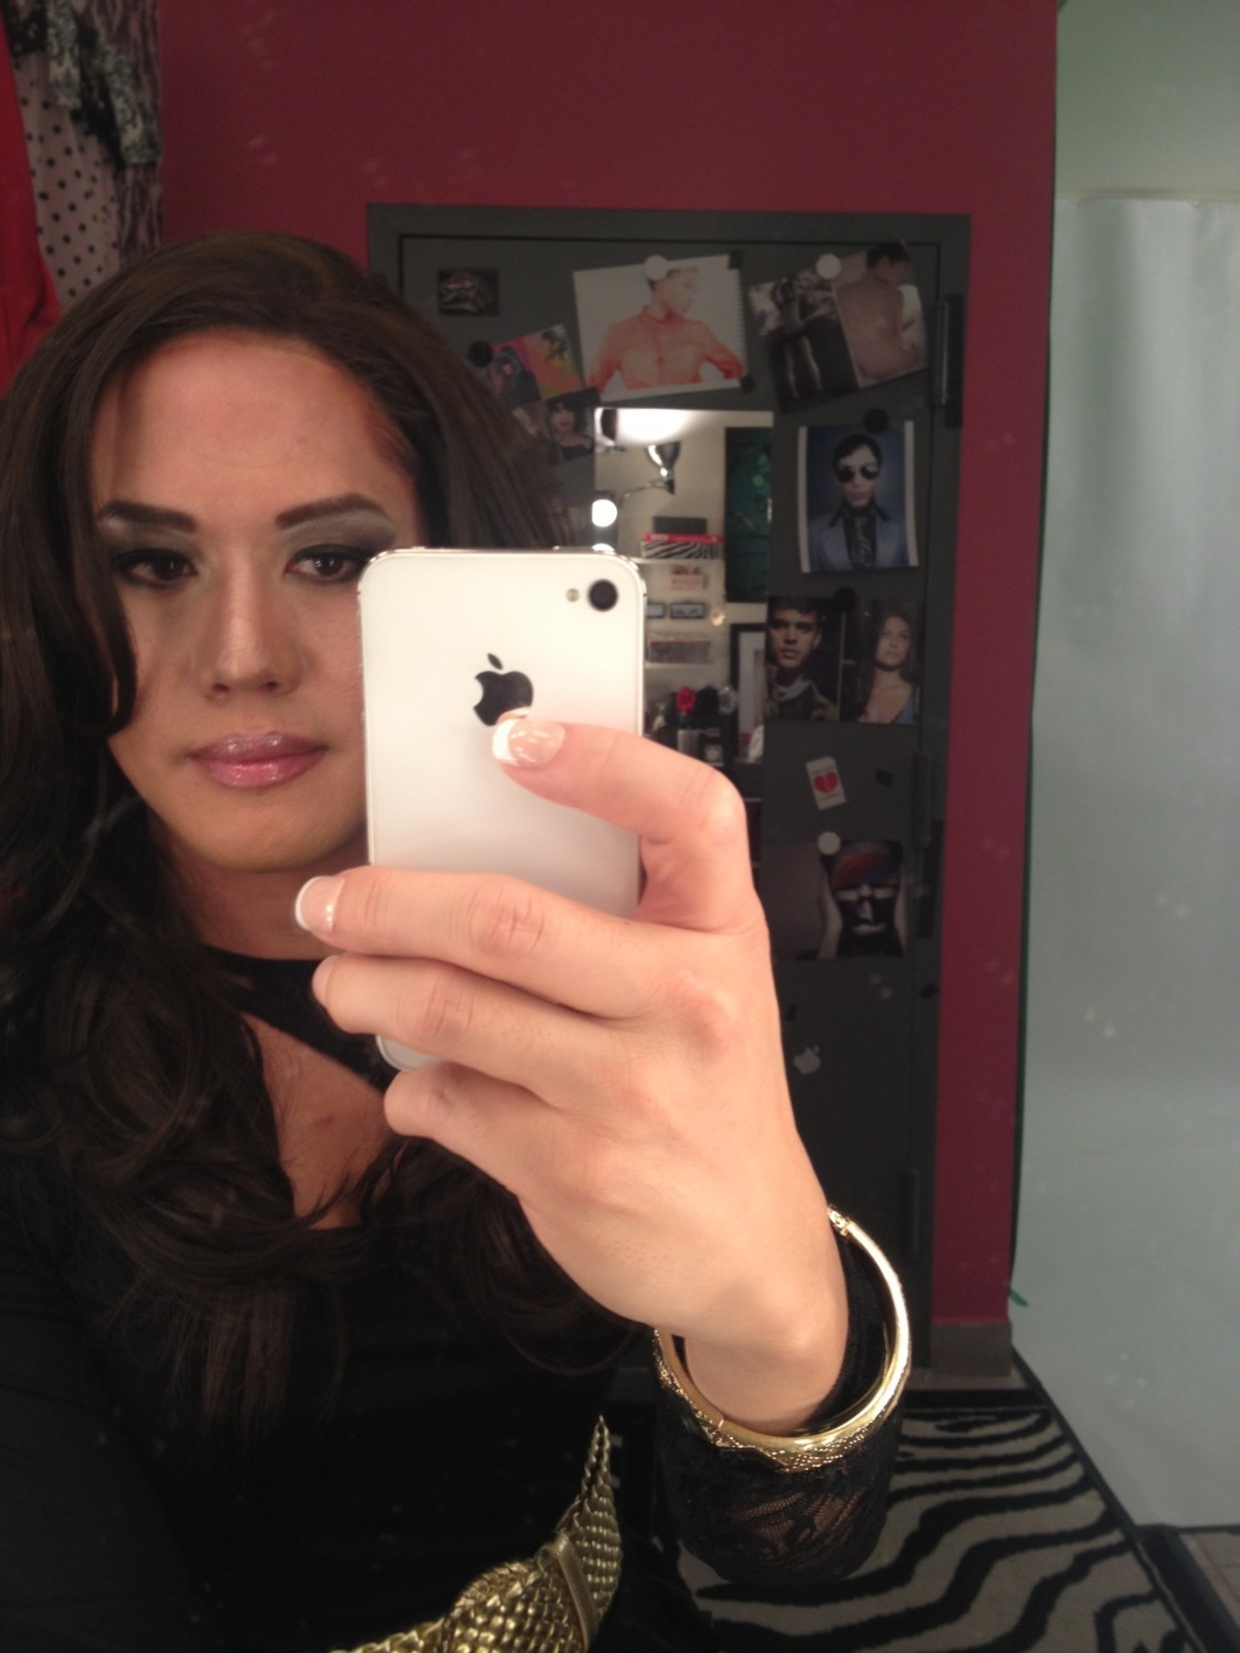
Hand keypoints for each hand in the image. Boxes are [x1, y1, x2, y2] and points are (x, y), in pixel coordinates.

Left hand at [296, 720, 847, 1431]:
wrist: (748, 1246)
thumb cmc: (709, 1091)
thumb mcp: (706, 983)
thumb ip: (620, 921)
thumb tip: (453, 863)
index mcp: (723, 933)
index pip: (690, 813)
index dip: (601, 760)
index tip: (510, 739)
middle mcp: (686, 1002)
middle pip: (505, 919)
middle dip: (384, 904)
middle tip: (328, 901)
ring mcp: (628, 1091)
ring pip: (447, 1011)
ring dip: (363, 991)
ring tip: (340, 984)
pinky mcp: (572, 1168)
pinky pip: (445, 1101)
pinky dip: (409, 1090)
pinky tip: (420, 1088)